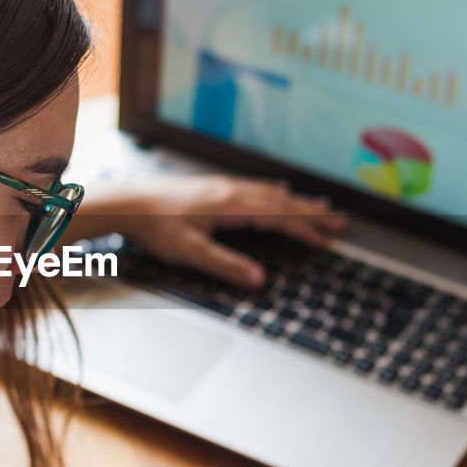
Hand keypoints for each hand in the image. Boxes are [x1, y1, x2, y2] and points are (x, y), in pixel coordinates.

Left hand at [108, 175, 347, 286]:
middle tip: (338, 223)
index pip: (278, 218)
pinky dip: (272, 191)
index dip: (304, 230)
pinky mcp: (213, 188)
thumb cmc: (155, 226)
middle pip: (281, 203)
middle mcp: (231, 192)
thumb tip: (258, 278)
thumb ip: (226, 265)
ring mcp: (223, 188)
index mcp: (230, 206)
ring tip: (320, 206)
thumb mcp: (190, 251)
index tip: (326, 240)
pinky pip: (254, 187)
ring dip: (297, 201)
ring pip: (270, 193)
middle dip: (311, 215)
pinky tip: (278, 189)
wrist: (128, 202)